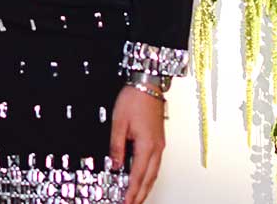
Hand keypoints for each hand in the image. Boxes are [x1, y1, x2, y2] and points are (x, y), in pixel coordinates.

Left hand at [109, 85, 165, 203]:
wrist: (148, 85)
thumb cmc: (134, 99)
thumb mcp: (119, 122)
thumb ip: (116, 146)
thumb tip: (116, 165)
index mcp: (147, 145)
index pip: (138, 175)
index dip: (132, 191)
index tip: (126, 202)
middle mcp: (156, 148)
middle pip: (149, 178)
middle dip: (141, 194)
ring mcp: (160, 144)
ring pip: (154, 173)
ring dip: (147, 187)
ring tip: (138, 198)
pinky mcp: (159, 140)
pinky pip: (156, 164)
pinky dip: (150, 176)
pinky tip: (145, 179)